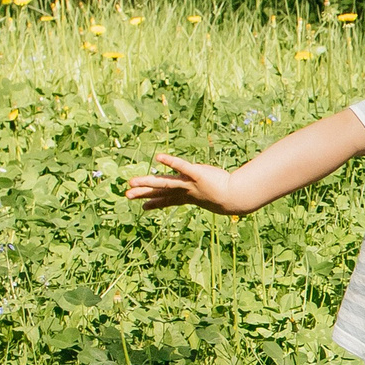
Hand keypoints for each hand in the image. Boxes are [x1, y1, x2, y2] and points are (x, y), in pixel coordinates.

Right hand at [126, 154, 246, 214]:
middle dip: (144, 193)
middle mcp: (185, 191)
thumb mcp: (212, 193)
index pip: (167, 200)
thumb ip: (204, 190)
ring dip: (148, 182)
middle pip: (161, 192)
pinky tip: (159, 157)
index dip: (155, 203)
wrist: (238, 196)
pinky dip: (171, 162)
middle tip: (127, 196)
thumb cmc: (227, 194)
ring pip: (165, 182)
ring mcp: (190, 183)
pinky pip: (182, 166)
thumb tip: (201, 189)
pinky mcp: (197, 174)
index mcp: (188, 196)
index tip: (142, 206)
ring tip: (133, 182)